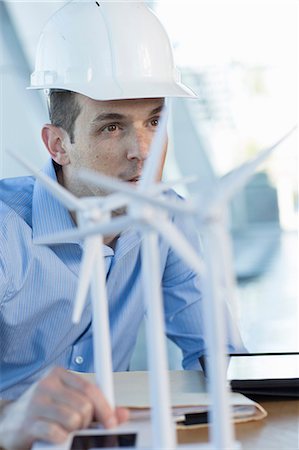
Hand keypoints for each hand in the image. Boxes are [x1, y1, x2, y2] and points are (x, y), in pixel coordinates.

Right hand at [0, 367, 128, 449]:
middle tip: (81, 426)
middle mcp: (47, 384)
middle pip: (84, 405)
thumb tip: (123, 414)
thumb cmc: (43, 410)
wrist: (8, 421)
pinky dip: (61, 438)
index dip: (105, 407)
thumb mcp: (68, 401)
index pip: (90, 388)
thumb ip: (95, 406)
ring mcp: (36, 402)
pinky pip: (57, 432)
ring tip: (66, 430)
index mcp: (59, 374)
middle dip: (88, 421)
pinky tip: (56, 436)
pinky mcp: (28, 423)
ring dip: (74, 430)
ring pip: (73, 419)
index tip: (112, 422)